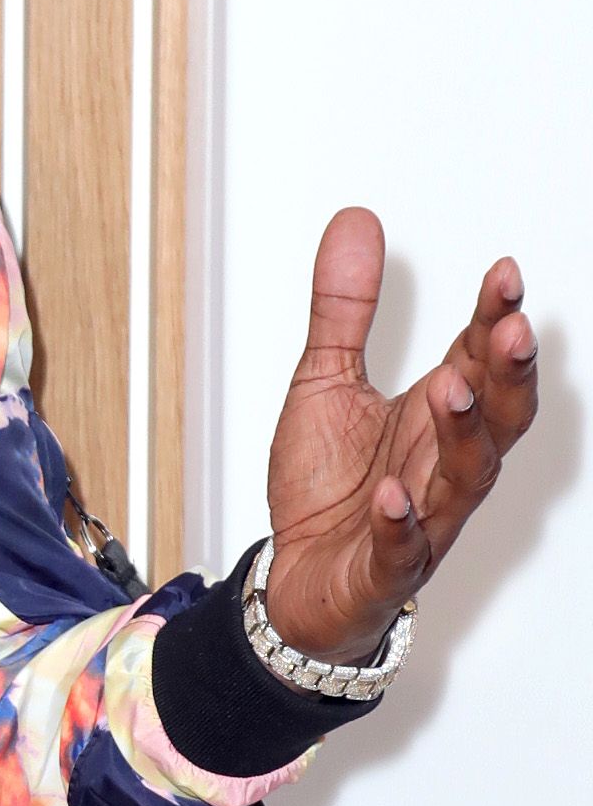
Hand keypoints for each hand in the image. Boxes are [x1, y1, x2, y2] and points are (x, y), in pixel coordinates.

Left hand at [262, 207, 538, 665]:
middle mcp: (441, 464)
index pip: (479, 359)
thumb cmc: (326, 490)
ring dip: (464, 434)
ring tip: (453, 387)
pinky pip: (402, 549)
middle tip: (509, 328)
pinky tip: (396, 496)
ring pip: (464, 479)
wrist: (296, 582)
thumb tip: (356, 223)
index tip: (504, 273)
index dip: (494, 317)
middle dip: (507, 373)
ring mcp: (422, 519)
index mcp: (434, 416)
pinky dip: (402, 524)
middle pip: (497, 418)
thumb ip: (343, 309)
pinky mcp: (385, 569)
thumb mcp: (324, 380)